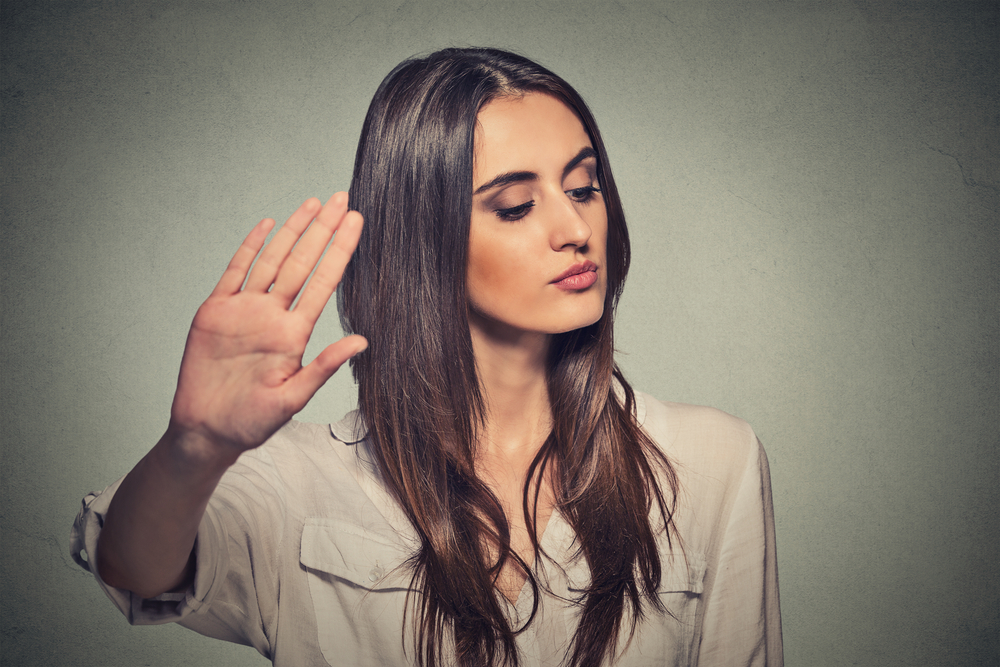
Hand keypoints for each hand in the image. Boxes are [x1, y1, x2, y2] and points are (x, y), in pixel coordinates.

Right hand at [168, 193, 365, 462]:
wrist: (206, 431)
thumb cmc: (251, 422)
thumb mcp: (292, 398)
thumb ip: (324, 367)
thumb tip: (362, 341)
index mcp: (294, 333)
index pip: (324, 282)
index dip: (340, 251)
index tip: (358, 223)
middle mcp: (272, 315)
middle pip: (302, 263)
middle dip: (323, 231)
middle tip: (343, 199)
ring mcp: (244, 310)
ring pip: (272, 260)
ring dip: (293, 231)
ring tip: (314, 204)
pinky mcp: (216, 312)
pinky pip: (235, 272)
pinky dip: (250, 247)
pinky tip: (268, 225)